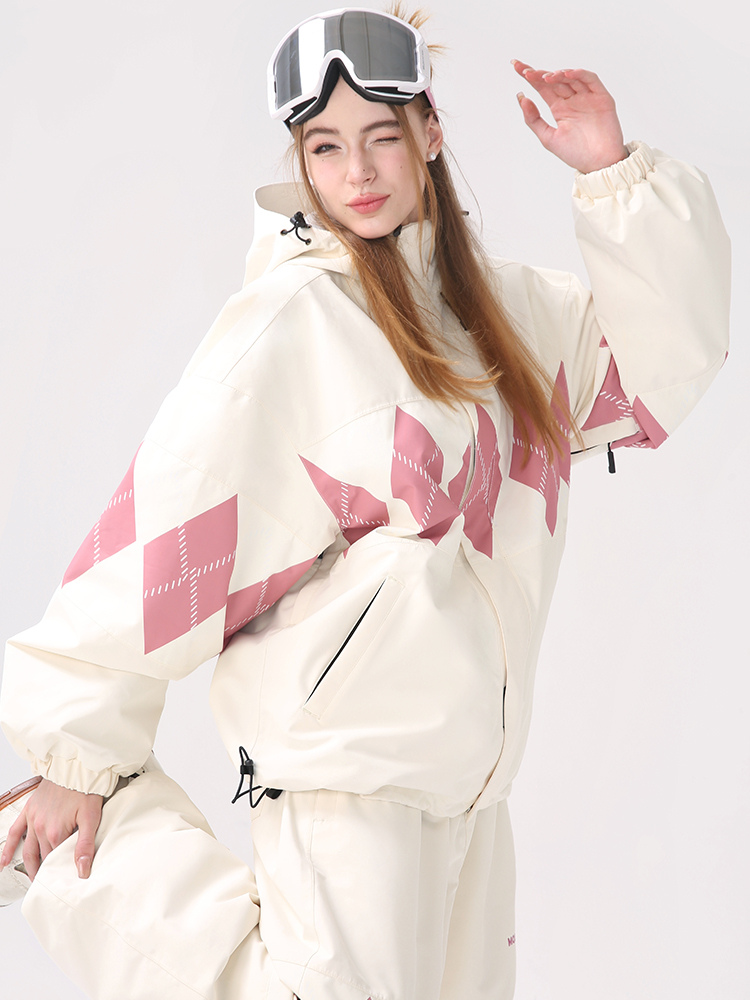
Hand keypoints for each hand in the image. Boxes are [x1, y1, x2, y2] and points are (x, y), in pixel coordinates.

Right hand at [0, 778, 102, 880]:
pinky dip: (8, 848)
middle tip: (50, 883)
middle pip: (42, 856)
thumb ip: (85, 846)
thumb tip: (82, 870)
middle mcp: (40, 828)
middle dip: (46, 870)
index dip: (60, 870)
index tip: (63, 880)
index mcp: (56, 832)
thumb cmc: (85, 790)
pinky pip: (14, 832)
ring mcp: (32, 819)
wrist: (76, 769)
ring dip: (29, 866)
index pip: (55, 860)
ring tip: (34, 879)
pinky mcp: (29, 810)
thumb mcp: (91, 818)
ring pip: (28, 850)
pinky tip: (3, 862)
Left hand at [512, 61, 628, 172]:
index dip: (530, 76)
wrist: (598, 164)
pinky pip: (590, 80)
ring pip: (571, 78)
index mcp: (560, 108)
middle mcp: (572, 100)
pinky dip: (579, 74)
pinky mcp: (601, 97)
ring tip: (546, 77)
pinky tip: (566, 74)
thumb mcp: (548, 138)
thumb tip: (521, 98)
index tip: (516, 67)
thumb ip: (533, 119)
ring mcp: (587, 97)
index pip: (542, 87)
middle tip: (526, 72)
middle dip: (540, 73)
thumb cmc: (576, 154)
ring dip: (558, 74)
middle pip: (554, 80)